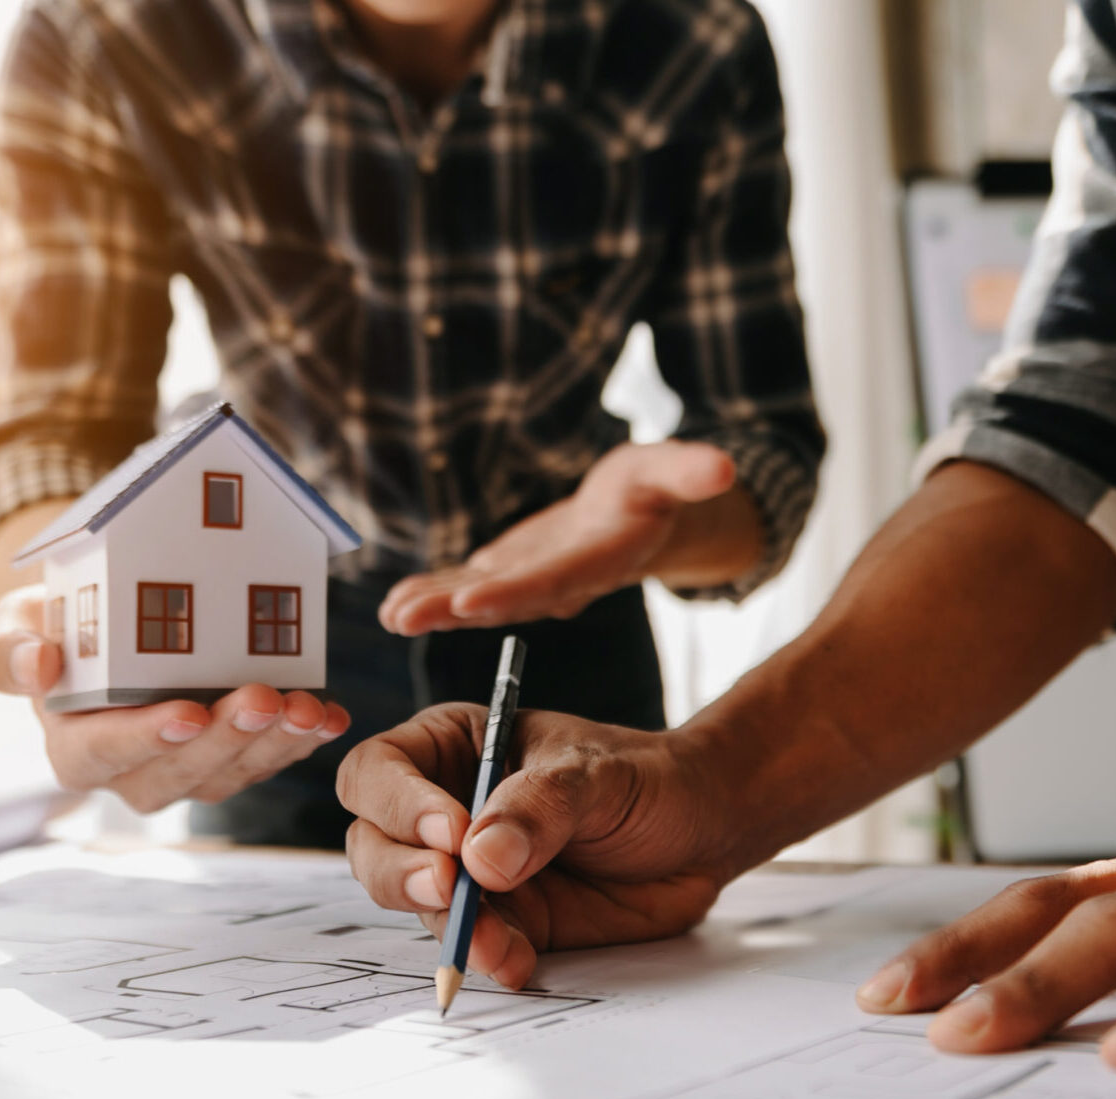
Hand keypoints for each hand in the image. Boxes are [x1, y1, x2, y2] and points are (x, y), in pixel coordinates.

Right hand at [0, 584, 349, 811]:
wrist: (103, 620)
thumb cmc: (56, 627)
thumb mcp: (14, 625)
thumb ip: (8, 651)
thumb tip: (40, 667)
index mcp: (75, 750)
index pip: (105, 754)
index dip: (146, 737)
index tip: (187, 713)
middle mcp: (134, 773)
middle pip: (181, 771)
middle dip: (226, 737)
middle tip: (261, 697)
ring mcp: (190, 769)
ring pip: (235, 772)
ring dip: (275, 744)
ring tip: (306, 708)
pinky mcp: (234, 755)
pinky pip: (271, 758)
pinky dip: (304, 739)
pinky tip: (330, 715)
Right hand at [337, 704, 730, 985]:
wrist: (702, 831)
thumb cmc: (645, 777)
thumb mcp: (596, 774)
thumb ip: (540, 805)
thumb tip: (480, 857)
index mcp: (452, 747)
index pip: (380, 770)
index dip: (398, 803)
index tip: (450, 832)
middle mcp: (444, 808)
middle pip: (374, 842)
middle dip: (402, 871)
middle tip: (449, 887)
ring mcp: (469, 870)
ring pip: (416, 902)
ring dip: (447, 925)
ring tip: (495, 939)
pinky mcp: (502, 921)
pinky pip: (470, 944)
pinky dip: (486, 957)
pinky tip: (517, 960)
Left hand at [377, 440, 739, 635]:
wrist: (636, 520)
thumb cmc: (655, 489)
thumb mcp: (672, 470)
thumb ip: (690, 471)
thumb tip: (724, 465)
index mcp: (598, 560)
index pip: (552, 582)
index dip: (512, 593)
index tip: (470, 601)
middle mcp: (560, 583)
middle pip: (504, 601)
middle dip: (454, 609)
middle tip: (405, 617)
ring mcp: (529, 584)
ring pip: (477, 598)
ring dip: (432, 609)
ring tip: (390, 616)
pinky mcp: (507, 575)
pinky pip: (464, 587)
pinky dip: (429, 594)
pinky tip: (392, 606)